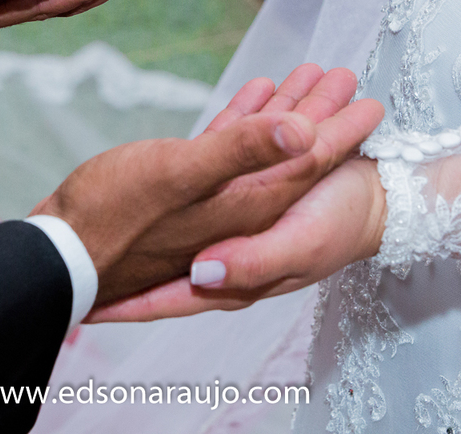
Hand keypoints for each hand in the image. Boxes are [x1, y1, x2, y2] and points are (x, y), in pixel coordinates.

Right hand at [32, 65, 382, 305]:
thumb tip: (307, 134)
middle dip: (323, 115)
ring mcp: (210, 205)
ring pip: (264, 151)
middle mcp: (238, 212)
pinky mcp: (180, 196)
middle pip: (294, 156)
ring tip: (310, 73)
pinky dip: (244, 122)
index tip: (373, 100)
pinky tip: (256, 93)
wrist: (57, 258)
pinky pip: (226, 153)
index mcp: (248, 210)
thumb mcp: (184, 178)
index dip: (342, 129)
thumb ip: (245, 155)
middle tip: (346, 75)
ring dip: (288, 113)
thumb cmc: (113, 218)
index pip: (309, 164)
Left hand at [86, 151, 382, 321]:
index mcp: (233, 274)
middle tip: (78, 233)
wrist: (382, 194)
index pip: (166, 297)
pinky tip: (144, 153)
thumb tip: (198, 274)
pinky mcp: (243, 185)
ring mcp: (231, 217)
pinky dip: (172, 162)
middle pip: (161, 252)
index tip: (81, 307)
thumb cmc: (341, 225)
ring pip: (174, 210)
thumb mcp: (298, 247)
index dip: (125, 304)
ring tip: (111, 174)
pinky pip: (197, 172)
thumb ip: (251, 263)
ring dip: (143, 200)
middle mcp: (225, 247)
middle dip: (125, 244)